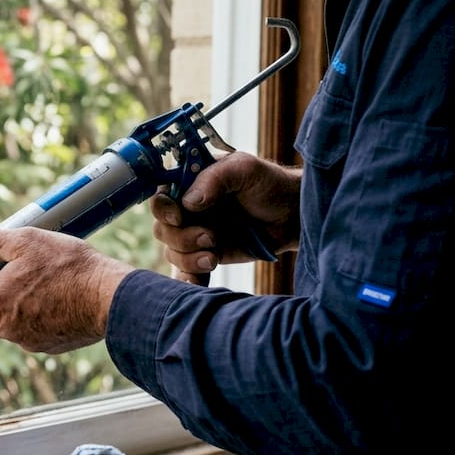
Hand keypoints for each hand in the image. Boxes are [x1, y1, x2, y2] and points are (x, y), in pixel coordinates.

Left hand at [0, 227, 132, 353]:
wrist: (112, 297)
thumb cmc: (68, 267)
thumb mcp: (26, 241)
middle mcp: (10, 331)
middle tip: (3, 276)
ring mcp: (32, 342)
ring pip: (12, 326)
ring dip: (17, 307)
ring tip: (36, 280)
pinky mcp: (53, 346)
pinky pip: (36, 331)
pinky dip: (40, 315)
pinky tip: (56, 294)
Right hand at [149, 151, 301, 284]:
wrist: (293, 215)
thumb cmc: (269, 184)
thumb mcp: (244, 169)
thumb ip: (215, 179)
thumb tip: (188, 202)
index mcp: (189, 185)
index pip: (161, 198)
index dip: (163, 209)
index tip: (178, 217)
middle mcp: (187, 211)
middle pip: (162, 229)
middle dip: (181, 238)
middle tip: (211, 238)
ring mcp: (196, 235)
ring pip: (172, 253)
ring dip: (189, 258)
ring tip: (214, 257)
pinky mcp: (207, 256)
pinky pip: (187, 271)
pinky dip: (189, 278)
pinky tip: (196, 284)